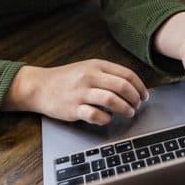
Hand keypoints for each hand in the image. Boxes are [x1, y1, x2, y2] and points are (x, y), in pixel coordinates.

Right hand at [4, 59, 147, 124]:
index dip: (140, 87)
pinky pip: (95, 115)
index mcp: (96, 66)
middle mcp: (90, 77)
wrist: (40, 86)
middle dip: (135, 99)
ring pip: (111, 100)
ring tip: (128, 113)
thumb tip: (131, 87)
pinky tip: (108, 119)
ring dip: (125, 109)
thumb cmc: (66, 79)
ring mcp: (81, 93)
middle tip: (137, 106)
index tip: (144, 96)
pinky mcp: (73, 108)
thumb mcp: (88, 68)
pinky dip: (106, 119)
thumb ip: (107, 74)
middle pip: (122, 87)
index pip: (127, 75)